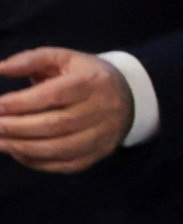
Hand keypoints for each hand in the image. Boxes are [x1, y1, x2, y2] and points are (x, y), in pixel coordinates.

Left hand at [0, 46, 133, 172]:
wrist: (128, 96)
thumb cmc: (84, 75)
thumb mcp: (62, 58)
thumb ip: (29, 60)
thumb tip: (0, 68)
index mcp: (92, 82)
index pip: (55, 95)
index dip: (22, 103)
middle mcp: (102, 110)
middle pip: (57, 124)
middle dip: (18, 127)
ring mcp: (103, 135)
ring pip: (60, 148)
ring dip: (23, 147)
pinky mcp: (99, 154)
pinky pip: (66, 165)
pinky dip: (38, 162)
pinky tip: (18, 153)